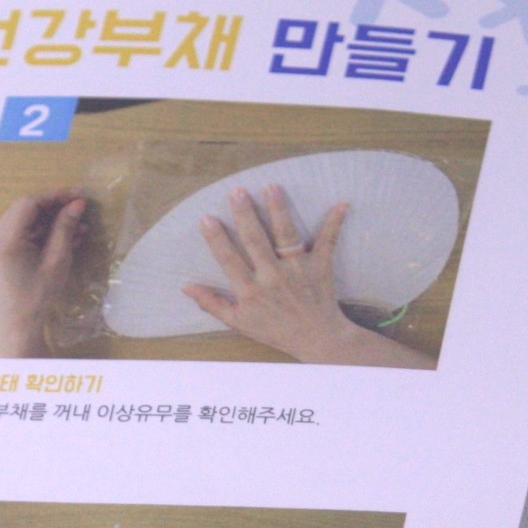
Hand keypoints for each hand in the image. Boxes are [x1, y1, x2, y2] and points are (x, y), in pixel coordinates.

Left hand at [0, 190, 89, 357]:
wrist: (17, 328)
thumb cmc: (37, 298)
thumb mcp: (56, 261)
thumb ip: (64, 229)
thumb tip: (77, 205)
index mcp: (5, 240)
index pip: (28, 204)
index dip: (54, 196)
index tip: (77, 197)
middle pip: (24, 211)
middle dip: (53, 208)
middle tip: (79, 210)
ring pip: (24, 223)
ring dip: (50, 223)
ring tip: (79, 228)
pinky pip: (20, 237)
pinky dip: (40, 235)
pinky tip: (65, 238)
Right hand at [184, 186, 430, 368]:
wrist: (316, 339)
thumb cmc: (275, 330)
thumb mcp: (239, 322)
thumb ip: (212, 303)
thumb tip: (186, 286)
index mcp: (250, 292)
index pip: (229, 260)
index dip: (217, 240)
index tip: (207, 219)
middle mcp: (272, 278)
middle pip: (255, 241)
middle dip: (245, 215)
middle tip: (237, 192)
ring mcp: (297, 271)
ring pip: (286, 237)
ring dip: (279, 211)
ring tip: (272, 187)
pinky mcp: (319, 267)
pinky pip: (326, 243)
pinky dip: (333, 224)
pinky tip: (341, 205)